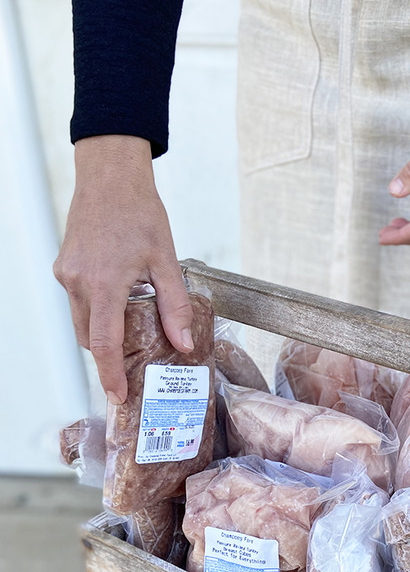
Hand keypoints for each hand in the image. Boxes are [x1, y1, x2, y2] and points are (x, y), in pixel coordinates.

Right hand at [53, 135, 193, 405]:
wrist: (110, 176)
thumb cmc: (139, 212)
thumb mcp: (166, 260)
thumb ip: (175, 305)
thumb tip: (183, 344)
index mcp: (105, 283)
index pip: (105, 343)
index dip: (111, 374)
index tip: (118, 395)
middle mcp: (78, 282)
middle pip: (90, 338)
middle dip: (109, 358)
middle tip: (134, 372)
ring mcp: (67, 274)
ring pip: (82, 321)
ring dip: (103, 334)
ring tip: (132, 337)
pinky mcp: (64, 267)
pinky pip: (79, 302)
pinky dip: (97, 311)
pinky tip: (121, 303)